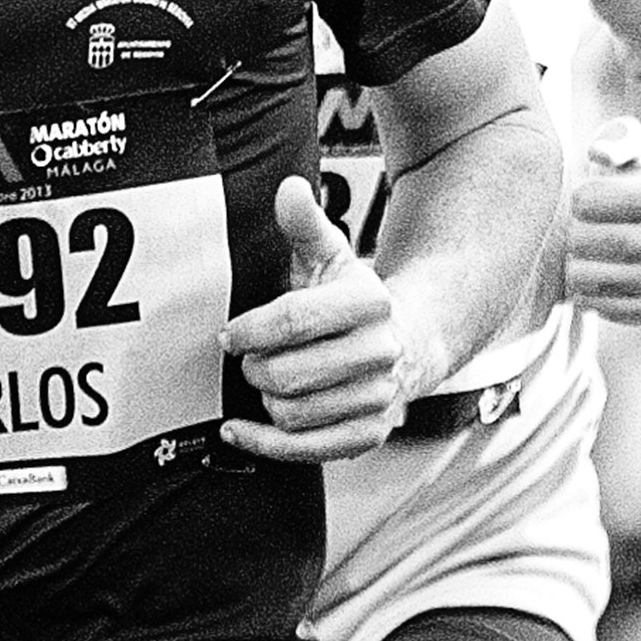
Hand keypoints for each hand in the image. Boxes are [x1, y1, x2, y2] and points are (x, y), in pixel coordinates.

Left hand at [225, 176, 422, 460]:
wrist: (410, 341)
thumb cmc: (356, 301)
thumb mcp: (332, 256)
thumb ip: (305, 224)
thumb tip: (290, 189)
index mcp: (371, 302)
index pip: (295, 320)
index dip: (251, 330)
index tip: (230, 335)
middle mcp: (382, 352)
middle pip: (289, 374)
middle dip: (255, 368)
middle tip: (248, 358)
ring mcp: (379, 397)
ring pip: (294, 413)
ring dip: (265, 400)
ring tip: (264, 381)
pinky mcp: (370, 433)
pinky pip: (308, 450)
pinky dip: (266, 444)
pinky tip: (241, 429)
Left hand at [565, 114, 640, 324]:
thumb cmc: (629, 175)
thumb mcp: (627, 143)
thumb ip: (614, 140)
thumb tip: (598, 153)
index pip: (592, 201)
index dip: (577, 199)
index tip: (578, 196)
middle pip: (600, 242)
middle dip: (574, 235)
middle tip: (571, 230)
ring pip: (598, 281)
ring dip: (574, 268)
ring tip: (575, 254)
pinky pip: (609, 310)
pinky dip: (588, 297)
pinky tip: (587, 278)